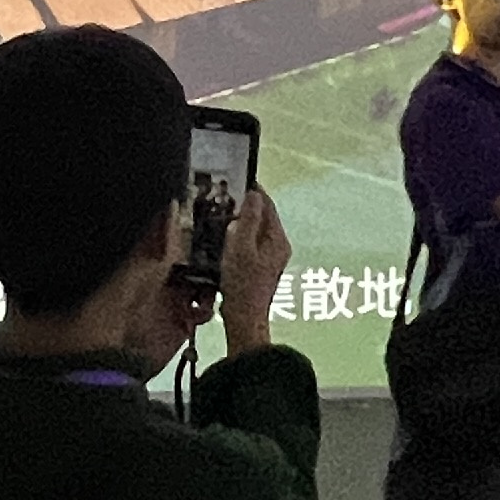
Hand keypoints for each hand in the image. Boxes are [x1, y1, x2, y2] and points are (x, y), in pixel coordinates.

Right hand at [214, 189, 290, 353]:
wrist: (244, 319)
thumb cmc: (242, 285)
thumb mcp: (240, 248)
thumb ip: (248, 220)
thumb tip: (254, 195)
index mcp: (277, 240)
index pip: (268, 206)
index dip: (254, 191)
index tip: (238, 179)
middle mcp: (278, 247)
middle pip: (262, 218)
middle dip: (245, 206)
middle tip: (224, 197)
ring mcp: (270, 259)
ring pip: (255, 231)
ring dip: (240, 223)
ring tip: (221, 215)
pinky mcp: (260, 268)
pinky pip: (250, 244)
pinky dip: (238, 238)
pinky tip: (224, 240)